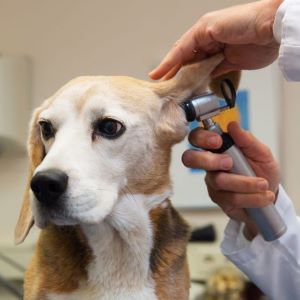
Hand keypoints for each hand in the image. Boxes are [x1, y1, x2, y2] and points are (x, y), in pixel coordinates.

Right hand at [149, 0, 281, 79]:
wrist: (270, 29)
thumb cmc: (242, 21)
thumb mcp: (210, 27)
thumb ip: (193, 42)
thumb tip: (183, 60)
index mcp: (201, 32)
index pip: (179, 51)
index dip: (166, 64)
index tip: (155, 76)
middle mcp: (208, 43)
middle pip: (186, 62)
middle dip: (174, 74)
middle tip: (163, 87)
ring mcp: (217, 55)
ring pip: (197, 70)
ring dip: (187, 80)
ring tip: (176, 91)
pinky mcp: (228, 64)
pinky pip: (210, 75)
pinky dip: (202, 82)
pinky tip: (194, 89)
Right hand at [182, 122, 279, 238]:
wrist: (270, 194)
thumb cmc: (262, 170)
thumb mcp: (261, 153)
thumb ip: (247, 140)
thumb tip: (233, 125)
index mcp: (218, 147)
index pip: (197, 137)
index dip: (201, 138)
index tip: (218, 141)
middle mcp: (210, 164)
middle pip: (189, 159)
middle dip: (207, 160)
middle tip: (229, 163)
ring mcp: (212, 182)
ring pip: (218, 181)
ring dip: (244, 183)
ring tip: (263, 184)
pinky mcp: (218, 198)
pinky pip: (230, 198)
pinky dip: (250, 197)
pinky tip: (262, 196)